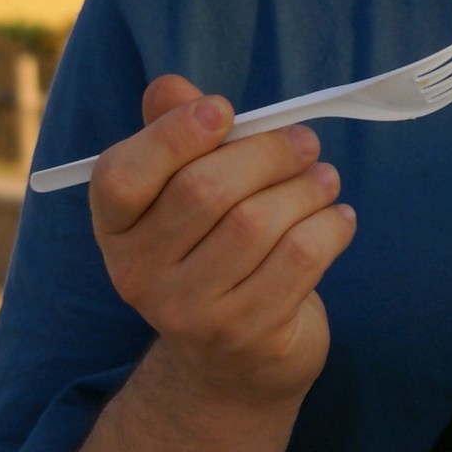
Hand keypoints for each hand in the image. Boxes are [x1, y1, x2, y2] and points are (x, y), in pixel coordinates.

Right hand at [87, 73, 358, 411]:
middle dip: (267, 153)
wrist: (231, 364)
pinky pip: (299, 259)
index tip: (223, 110)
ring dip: (306, 189)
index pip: (121, 175)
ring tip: (324, 179)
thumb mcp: (182, 194)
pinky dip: (330, 227)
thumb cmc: (211, 250)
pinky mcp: (245, 334)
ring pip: (258, 222)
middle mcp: (138, 274)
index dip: (173, 134)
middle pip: (204, 190)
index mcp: (114, 229)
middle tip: (305, 142)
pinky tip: (337, 218)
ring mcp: (190, 312)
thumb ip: (174, 135)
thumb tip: (170, 86)